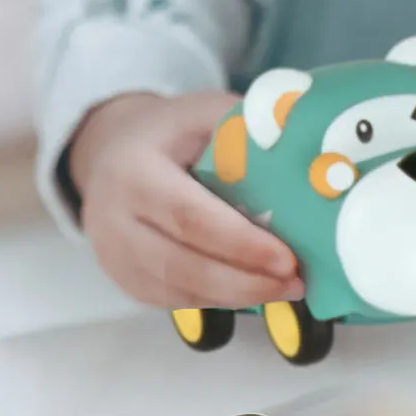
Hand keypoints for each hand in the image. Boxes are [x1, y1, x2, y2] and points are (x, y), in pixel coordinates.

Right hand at [69, 91, 303, 308]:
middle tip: (296, 283)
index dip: (241, 244)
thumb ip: (245, 133)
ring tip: (287, 289)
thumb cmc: (168, 133)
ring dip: (240, 297)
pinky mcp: (128, 282)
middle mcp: (115, 221)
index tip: (288, 259)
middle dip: (247, 282)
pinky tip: (255, 291)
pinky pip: (179, 301)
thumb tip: (308, 161)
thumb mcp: (202, 114)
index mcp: (133, 172)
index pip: (190, 218)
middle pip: (186, 266)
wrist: (107, 155)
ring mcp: (117, 258)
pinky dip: (222, 301)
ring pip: (183, 292)